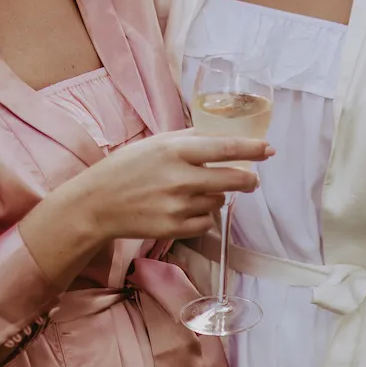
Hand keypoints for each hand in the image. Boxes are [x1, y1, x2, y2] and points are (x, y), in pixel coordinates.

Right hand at [53, 131, 271, 244]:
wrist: (96, 204)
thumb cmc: (126, 168)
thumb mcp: (156, 143)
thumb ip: (191, 139)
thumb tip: (226, 138)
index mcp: (175, 151)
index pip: (225, 148)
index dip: (252, 149)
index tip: (269, 150)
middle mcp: (180, 178)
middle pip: (234, 179)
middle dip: (248, 180)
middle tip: (251, 180)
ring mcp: (178, 205)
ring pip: (219, 202)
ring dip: (216, 197)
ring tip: (191, 193)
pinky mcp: (175, 228)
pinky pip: (206, 222)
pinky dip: (202, 216)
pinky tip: (182, 209)